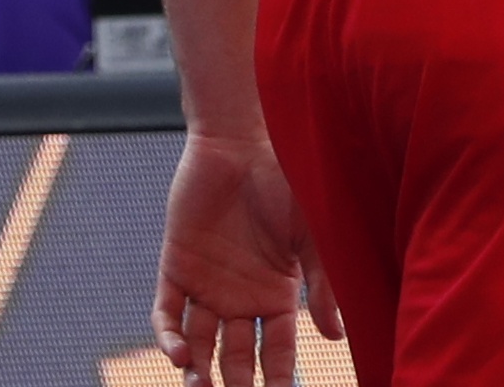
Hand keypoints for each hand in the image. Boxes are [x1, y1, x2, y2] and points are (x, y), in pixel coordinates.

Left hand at [153, 128, 345, 386]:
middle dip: (235, 384)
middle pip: (236, 355)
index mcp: (276, 293)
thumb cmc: (286, 180)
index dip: (279, 377)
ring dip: (198, 372)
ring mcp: (207, 284)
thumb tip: (336, 338)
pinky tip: (179, 355)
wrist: (241, 140)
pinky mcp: (177, 266)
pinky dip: (169, 337)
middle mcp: (240, 296)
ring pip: (199, 343)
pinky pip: (168, 312)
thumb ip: (323, 285)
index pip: (278, 349)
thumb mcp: (312, 236)